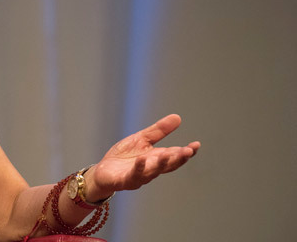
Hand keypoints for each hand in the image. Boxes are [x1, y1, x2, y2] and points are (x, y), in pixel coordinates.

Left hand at [85, 114, 200, 199]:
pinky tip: (142, 159)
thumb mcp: (141, 139)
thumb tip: (178, 117)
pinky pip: (133, 175)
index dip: (186, 152)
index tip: (196, 145)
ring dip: (161, 164)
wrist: (102, 172)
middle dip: (178, 159)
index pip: (175, 156)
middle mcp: (150, 169)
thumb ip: (158, 131)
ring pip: (152, 172)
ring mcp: (138, 176)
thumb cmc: (123, 157)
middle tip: (189, 151)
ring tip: (168, 154)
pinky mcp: (124, 180)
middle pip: (168, 166)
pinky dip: (139, 168)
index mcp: (156, 159)